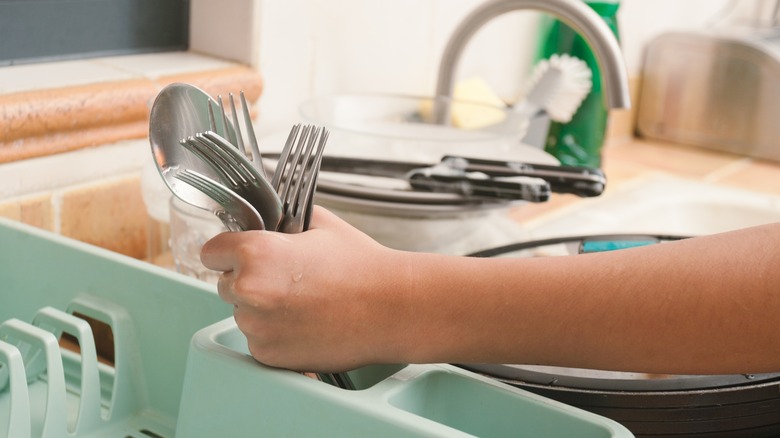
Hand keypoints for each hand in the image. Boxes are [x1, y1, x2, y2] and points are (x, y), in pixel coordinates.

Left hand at [200, 206, 404, 371]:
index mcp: (255, 254)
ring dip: (261, 309)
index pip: (211, 251)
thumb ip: (284, 220)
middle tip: (286, 279)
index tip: (241, 255)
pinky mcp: (268, 356)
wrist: (391, 309)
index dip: (229, 251)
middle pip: (226, 284)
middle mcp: (249, 292)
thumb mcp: (320, 225)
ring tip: (302, 302)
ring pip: (242, 314)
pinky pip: (258, 340)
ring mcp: (257, 328)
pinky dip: (275, 334)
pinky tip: (305, 322)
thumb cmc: (361, 267)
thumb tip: (267, 220)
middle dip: (248, 280)